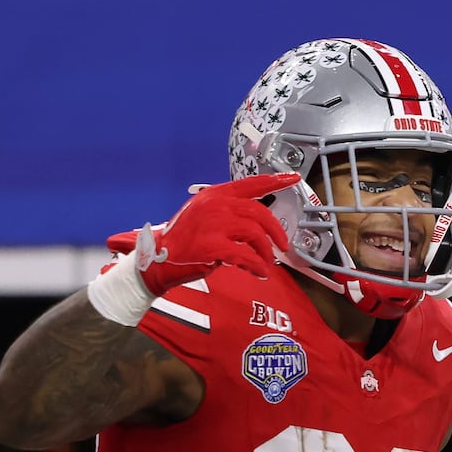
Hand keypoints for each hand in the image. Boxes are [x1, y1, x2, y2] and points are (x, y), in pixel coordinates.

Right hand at [122, 173, 298, 292]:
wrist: (157, 258)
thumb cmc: (184, 240)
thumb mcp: (205, 214)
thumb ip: (229, 211)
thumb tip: (258, 219)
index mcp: (215, 195)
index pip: (251, 184)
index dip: (275, 181)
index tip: (294, 179)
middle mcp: (215, 205)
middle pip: (260, 212)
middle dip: (277, 231)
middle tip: (282, 246)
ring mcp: (213, 224)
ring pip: (256, 234)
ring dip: (266, 252)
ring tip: (265, 263)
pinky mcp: (212, 246)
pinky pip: (246, 256)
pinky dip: (256, 266)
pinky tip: (258, 272)